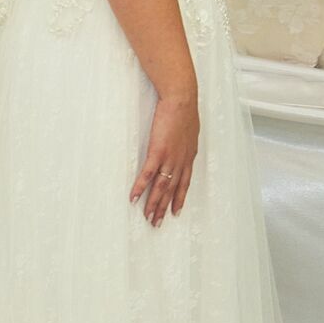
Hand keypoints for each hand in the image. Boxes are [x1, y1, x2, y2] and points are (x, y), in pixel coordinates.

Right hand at [132, 90, 198, 226]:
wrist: (182, 99)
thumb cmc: (185, 110)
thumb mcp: (190, 130)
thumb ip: (186, 141)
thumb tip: (185, 144)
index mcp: (188, 156)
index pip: (184, 183)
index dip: (179, 198)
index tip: (175, 212)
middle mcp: (180, 161)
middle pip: (171, 190)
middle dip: (164, 208)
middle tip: (157, 223)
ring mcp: (169, 158)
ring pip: (161, 187)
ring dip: (153, 204)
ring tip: (148, 217)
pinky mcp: (157, 152)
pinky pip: (147, 175)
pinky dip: (140, 188)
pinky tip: (133, 198)